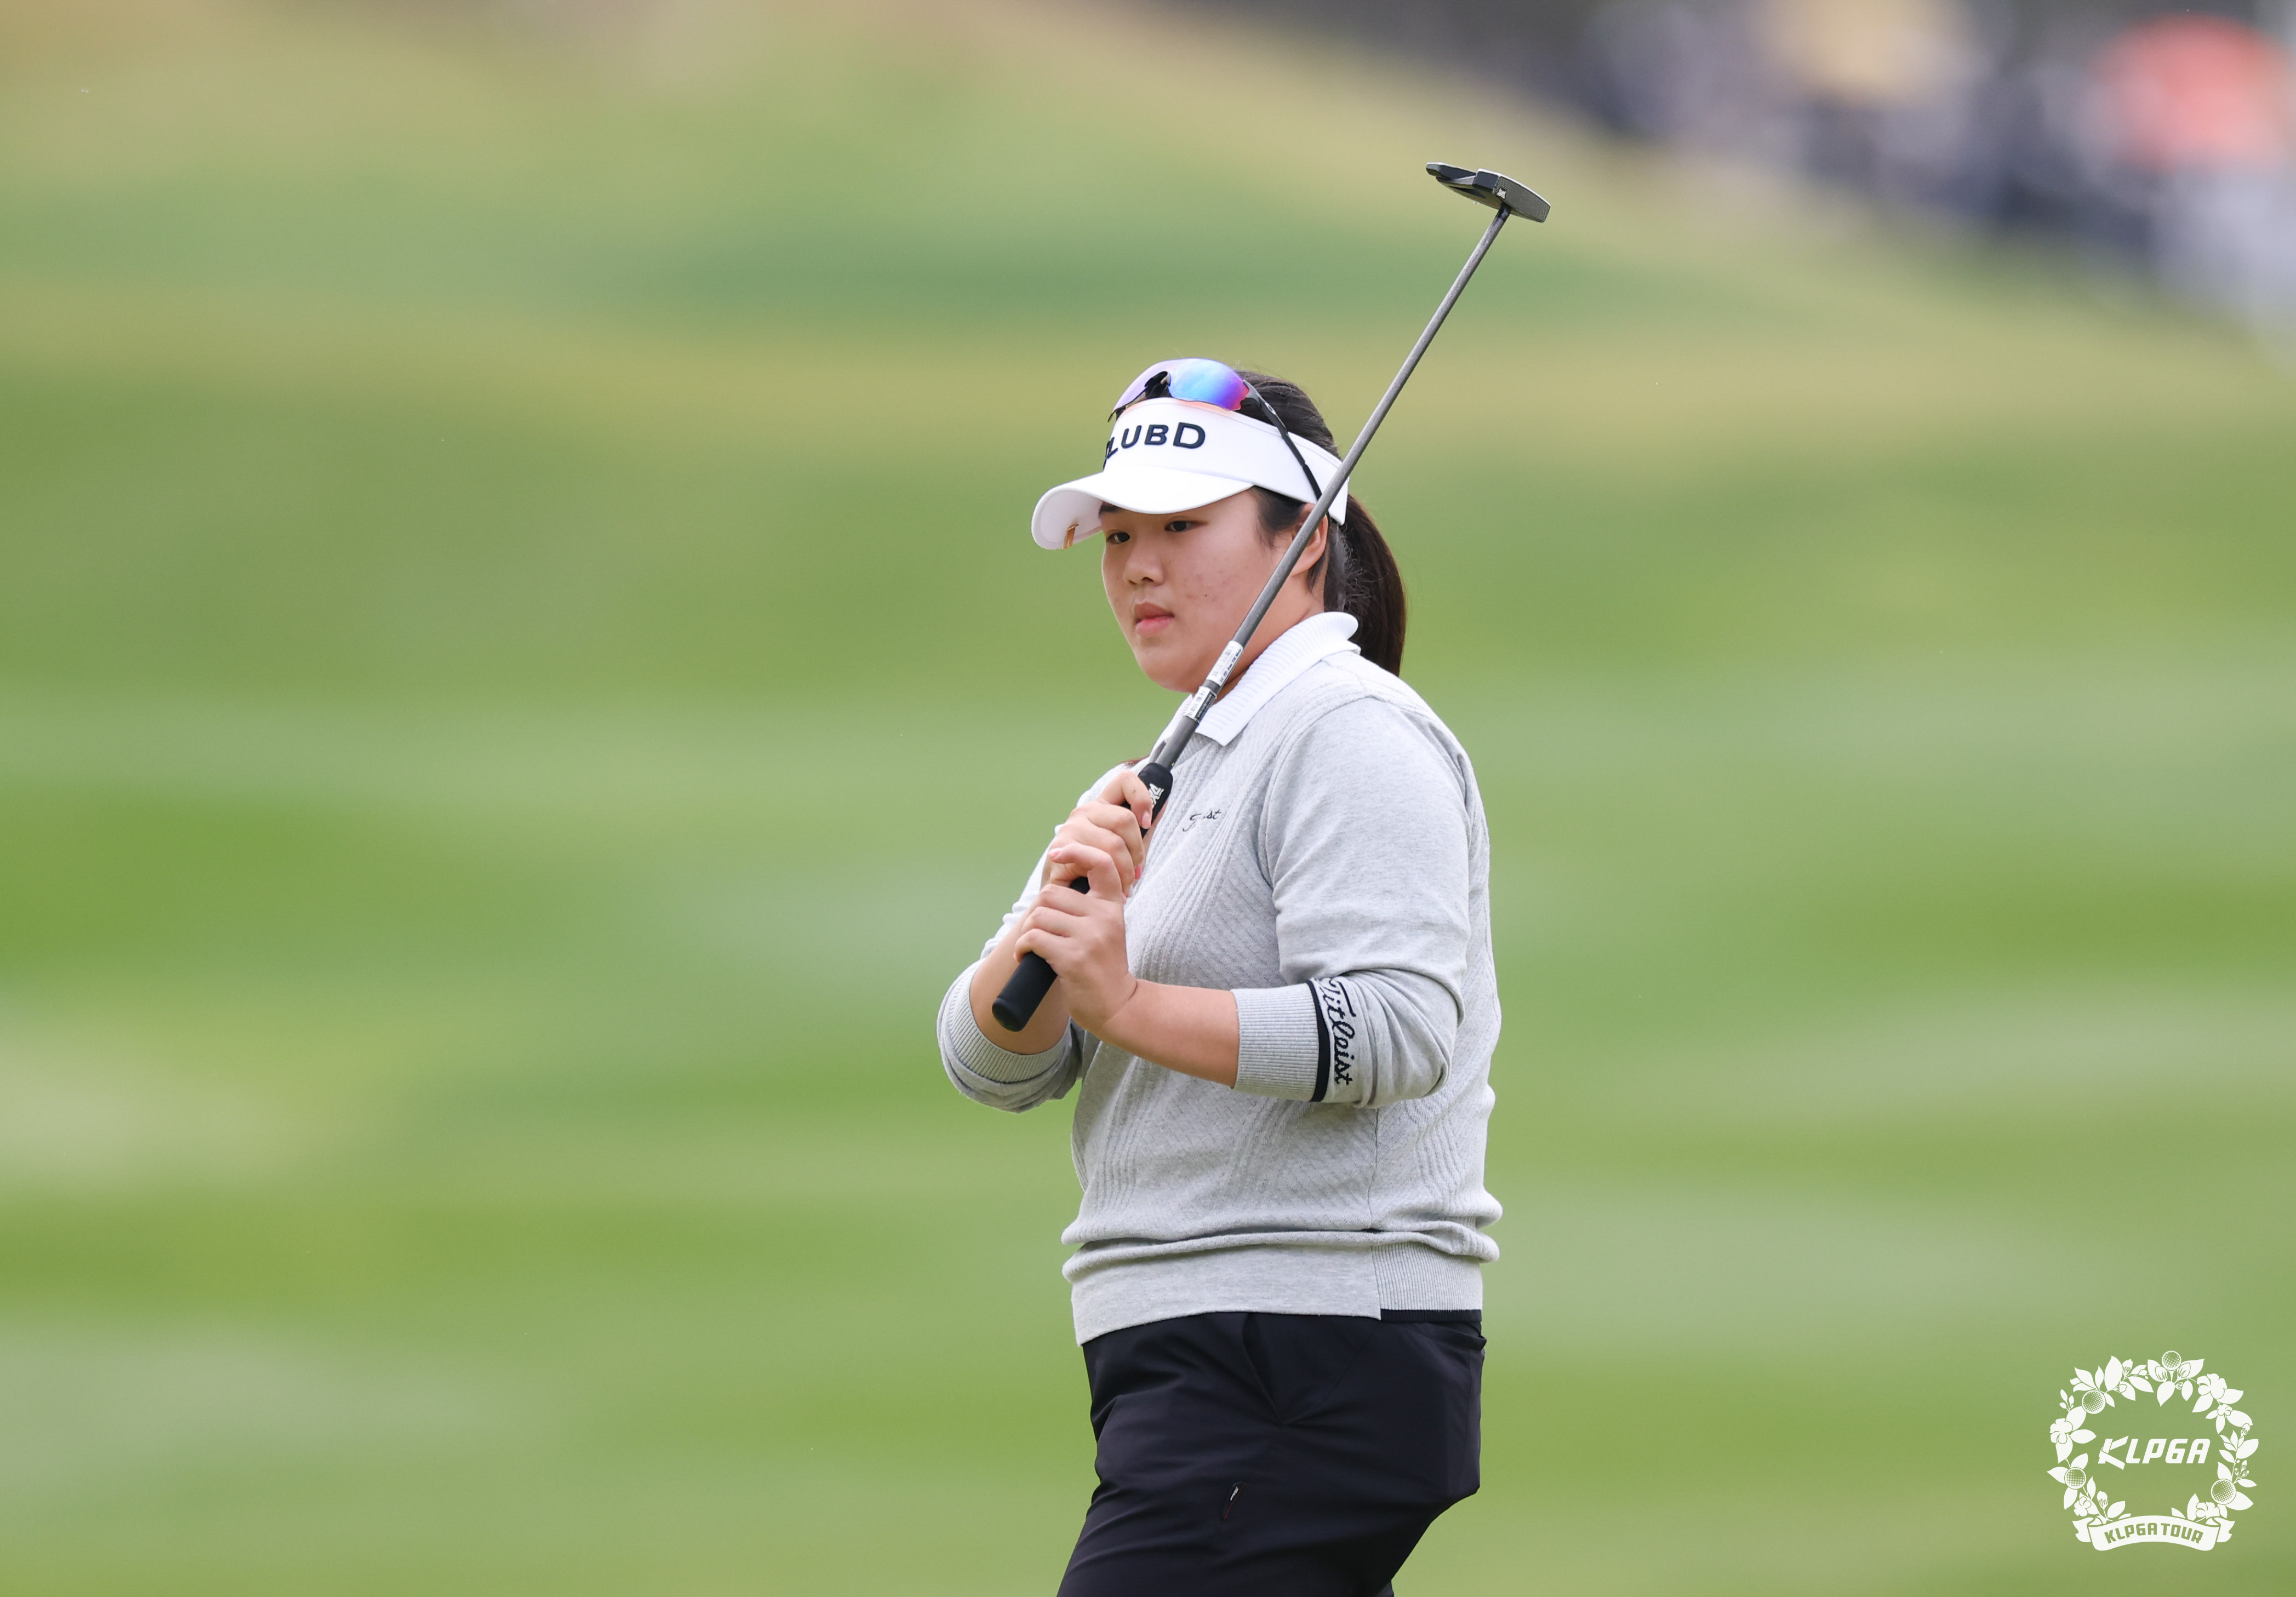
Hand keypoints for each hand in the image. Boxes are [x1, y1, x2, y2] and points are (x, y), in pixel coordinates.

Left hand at [1014, 839, 1138, 1035]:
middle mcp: (1103, 917)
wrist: (1117, 1006)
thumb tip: (1057, 888)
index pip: (1102, 863)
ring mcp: (1089, 937)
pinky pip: (1034, 938)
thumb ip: (1090, 907)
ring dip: (1028, 932)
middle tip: (1039, 930)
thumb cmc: (1104, 967)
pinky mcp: (1073, 957)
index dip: (1077, 851)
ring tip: (1033, 947)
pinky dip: (1023, 947)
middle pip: (1053, 893)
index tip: (1057, 853)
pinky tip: (1027, 957)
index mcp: (1112, 906)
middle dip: (1038, 912)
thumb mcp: (1107, 929)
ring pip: (1040, 915)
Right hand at [1043, 767, 1157, 896]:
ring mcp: (1071, 827)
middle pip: (1125, 819)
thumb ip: (1144, 828)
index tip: (1146, 823)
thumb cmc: (1098, 873)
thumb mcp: (1128, 849)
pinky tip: (1107, 888)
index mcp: (1103, 807)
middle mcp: (1085, 811)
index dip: (1142, 797)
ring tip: (1123, 887)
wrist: (1068, 901)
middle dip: (1136, 852)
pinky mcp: (1062, 847)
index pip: (1124, 781)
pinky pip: (1097, 859)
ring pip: (1114, 843)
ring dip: (1124, 872)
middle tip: (1134, 873)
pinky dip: (1109, 878)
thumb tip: (1164, 800)